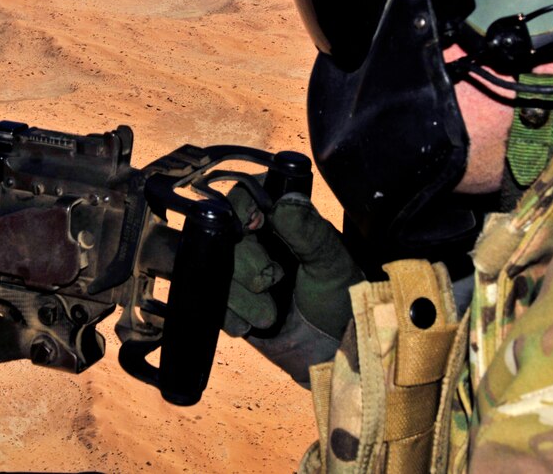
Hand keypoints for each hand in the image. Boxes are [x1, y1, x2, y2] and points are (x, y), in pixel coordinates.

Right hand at [225, 189, 362, 385]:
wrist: (334, 354)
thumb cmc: (343, 301)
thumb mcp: (330, 264)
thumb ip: (308, 232)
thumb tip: (285, 201)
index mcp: (280, 221)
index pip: (241, 197)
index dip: (240, 209)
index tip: (254, 226)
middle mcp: (254, 242)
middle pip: (220, 234)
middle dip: (243, 262)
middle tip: (270, 281)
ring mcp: (237, 273)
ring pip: (211, 268)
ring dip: (237, 294)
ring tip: (269, 313)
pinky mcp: (227, 303)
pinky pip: (209, 300)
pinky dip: (228, 314)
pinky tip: (251, 325)